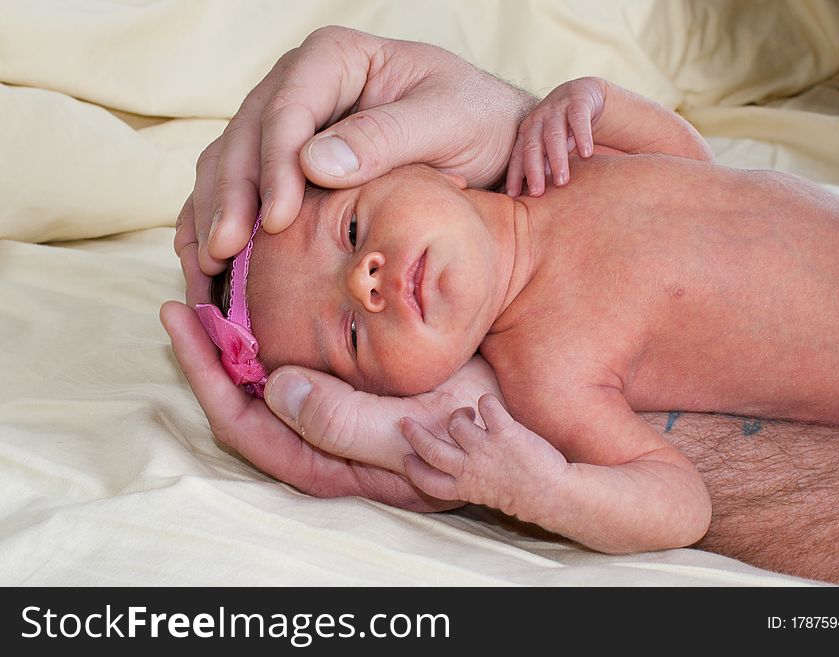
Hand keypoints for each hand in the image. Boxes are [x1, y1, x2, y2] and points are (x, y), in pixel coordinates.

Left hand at [160, 300, 503, 510]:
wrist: (518, 425)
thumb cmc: (473, 433)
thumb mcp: (413, 432)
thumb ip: (343, 424)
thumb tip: (272, 389)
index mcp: (325, 461)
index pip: (241, 422)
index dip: (204, 373)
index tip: (182, 317)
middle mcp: (322, 441)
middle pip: (244, 400)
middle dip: (211, 351)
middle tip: (187, 294)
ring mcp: (337, 416)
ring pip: (268, 380)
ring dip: (239, 340)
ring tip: (217, 289)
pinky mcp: (355, 389)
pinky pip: (302, 362)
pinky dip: (278, 331)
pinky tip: (274, 297)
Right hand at [176, 25, 536, 304]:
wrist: (492, 141)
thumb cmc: (478, 122)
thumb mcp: (447, 123)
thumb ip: (385, 138)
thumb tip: (312, 164)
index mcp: (335, 58)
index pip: (287, 110)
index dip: (273, 168)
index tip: (278, 222)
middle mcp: (298, 85)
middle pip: (244, 138)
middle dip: (231, 198)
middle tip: (223, 254)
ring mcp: (286, 126)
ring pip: (228, 164)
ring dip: (213, 216)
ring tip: (207, 269)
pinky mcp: (284, 164)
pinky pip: (239, 191)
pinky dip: (217, 225)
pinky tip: (208, 267)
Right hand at [401, 394, 567, 520]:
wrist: (552, 494)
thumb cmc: (523, 494)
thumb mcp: (487, 494)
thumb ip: (469, 479)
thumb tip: (458, 461)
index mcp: (465, 487)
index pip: (428, 481)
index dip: (413, 469)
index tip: (406, 458)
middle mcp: (470, 468)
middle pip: (430, 449)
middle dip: (414, 434)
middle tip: (405, 421)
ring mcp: (486, 449)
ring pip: (456, 423)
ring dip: (459, 414)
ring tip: (469, 415)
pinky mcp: (505, 432)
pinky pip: (486, 405)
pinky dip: (486, 402)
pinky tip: (491, 407)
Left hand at [506, 77, 606, 197]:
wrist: (581, 95)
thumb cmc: (561, 131)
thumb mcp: (548, 147)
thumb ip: (540, 167)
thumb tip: (527, 200)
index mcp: (526, 133)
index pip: (517, 157)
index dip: (514, 176)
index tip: (513, 196)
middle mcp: (537, 121)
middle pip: (532, 147)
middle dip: (533, 171)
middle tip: (537, 193)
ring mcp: (556, 110)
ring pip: (554, 135)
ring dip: (557, 159)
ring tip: (562, 181)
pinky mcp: (578, 102)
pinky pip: (579, 119)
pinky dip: (582, 136)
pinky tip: (587, 154)